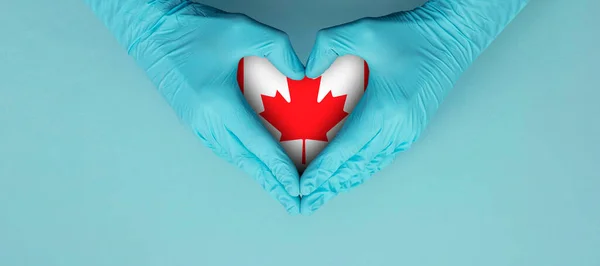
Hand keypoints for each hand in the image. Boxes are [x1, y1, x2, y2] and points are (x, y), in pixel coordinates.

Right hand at [88, 2, 305, 212]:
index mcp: (218, 104)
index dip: (278, 168)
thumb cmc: (193, 29)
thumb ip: (278, 49)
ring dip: (259, 174)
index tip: (295, 187)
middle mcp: (207, 121)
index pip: (257, 144)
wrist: (152, 31)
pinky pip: (225, 147)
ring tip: (280, 189)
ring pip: (234, 157)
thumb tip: (299, 74)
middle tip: (293, 203)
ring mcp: (198, 124)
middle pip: (246, 160)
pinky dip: (245, 159)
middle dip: (272, 183)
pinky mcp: (195, 121)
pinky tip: (256, 163)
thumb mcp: (242, 29)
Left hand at [299, 0, 527, 213]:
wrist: (451, 37)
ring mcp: (407, 132)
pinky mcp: (411, 130)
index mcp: (385, 109)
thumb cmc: (412, 35)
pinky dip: (362, 170)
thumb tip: (307, 70)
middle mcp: (398, 128)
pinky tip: (349, 176)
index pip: (347, 149)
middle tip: (306, 203)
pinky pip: (382, 158)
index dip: (324, 170)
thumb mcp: (364, 31)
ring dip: (345, 182)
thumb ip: (328, 45)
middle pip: (357, 166)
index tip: (304, 187)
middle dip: (329, 186)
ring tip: (322, 196)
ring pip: (370, 166)